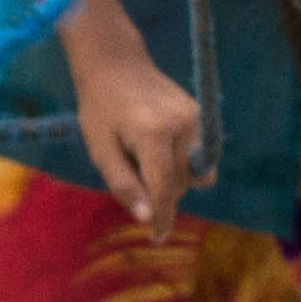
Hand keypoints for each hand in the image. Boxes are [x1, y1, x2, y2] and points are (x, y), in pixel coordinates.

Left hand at [62, 1, 202, 239]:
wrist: (117, 64)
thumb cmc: (100, 108)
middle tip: (130, 173)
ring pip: (195, 172)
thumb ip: (123, 184)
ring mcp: (196, 118)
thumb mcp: (100, 150)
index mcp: (154, 135)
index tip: (156, 237)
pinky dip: (181, 162)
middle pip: (181, 183)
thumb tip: (145, 217)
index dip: (161, 217)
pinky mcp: (200, 114)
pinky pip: (199, 154)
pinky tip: (158, 149)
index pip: (165, 189)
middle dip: (159, 193)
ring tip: (144, 161)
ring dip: (174, 179)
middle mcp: (183, 126)